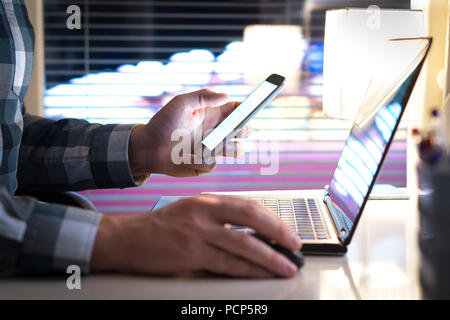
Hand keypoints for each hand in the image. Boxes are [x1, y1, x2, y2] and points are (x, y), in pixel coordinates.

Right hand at [91, 195, 301, 277]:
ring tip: (287, 266)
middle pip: (251, 217)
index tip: (286, 229)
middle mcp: (205, 211)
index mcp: (207, 200)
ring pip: (244, 243)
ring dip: (270, 256)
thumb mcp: (191, 211)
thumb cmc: (160, 227)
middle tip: (296, 245)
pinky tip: (263, 273)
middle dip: (278, 232)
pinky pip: (228, 263)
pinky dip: (250, 269)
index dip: (272, 218)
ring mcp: (198, 232)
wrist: (128, 239)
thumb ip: (217, 217)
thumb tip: (249, 231)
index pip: (248, 205)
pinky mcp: (192, 253)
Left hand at [129, 89, 250, 176]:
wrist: (148, 148)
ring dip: (230, 148)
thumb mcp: (181, 103)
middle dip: (245, 130)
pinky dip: (200, 160)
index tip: (251, 110)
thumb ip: (203, 96)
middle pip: (243, 131)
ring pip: (236, 150)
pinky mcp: (204, 164)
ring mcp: (212, 149)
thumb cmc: (163, 123)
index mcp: (212, 114)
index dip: (246, 110)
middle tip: (238, 130)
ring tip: (215, 145)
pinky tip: (186, 157)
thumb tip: (226, 95)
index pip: (236, 111)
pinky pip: (212, 164)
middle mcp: (215, 131)